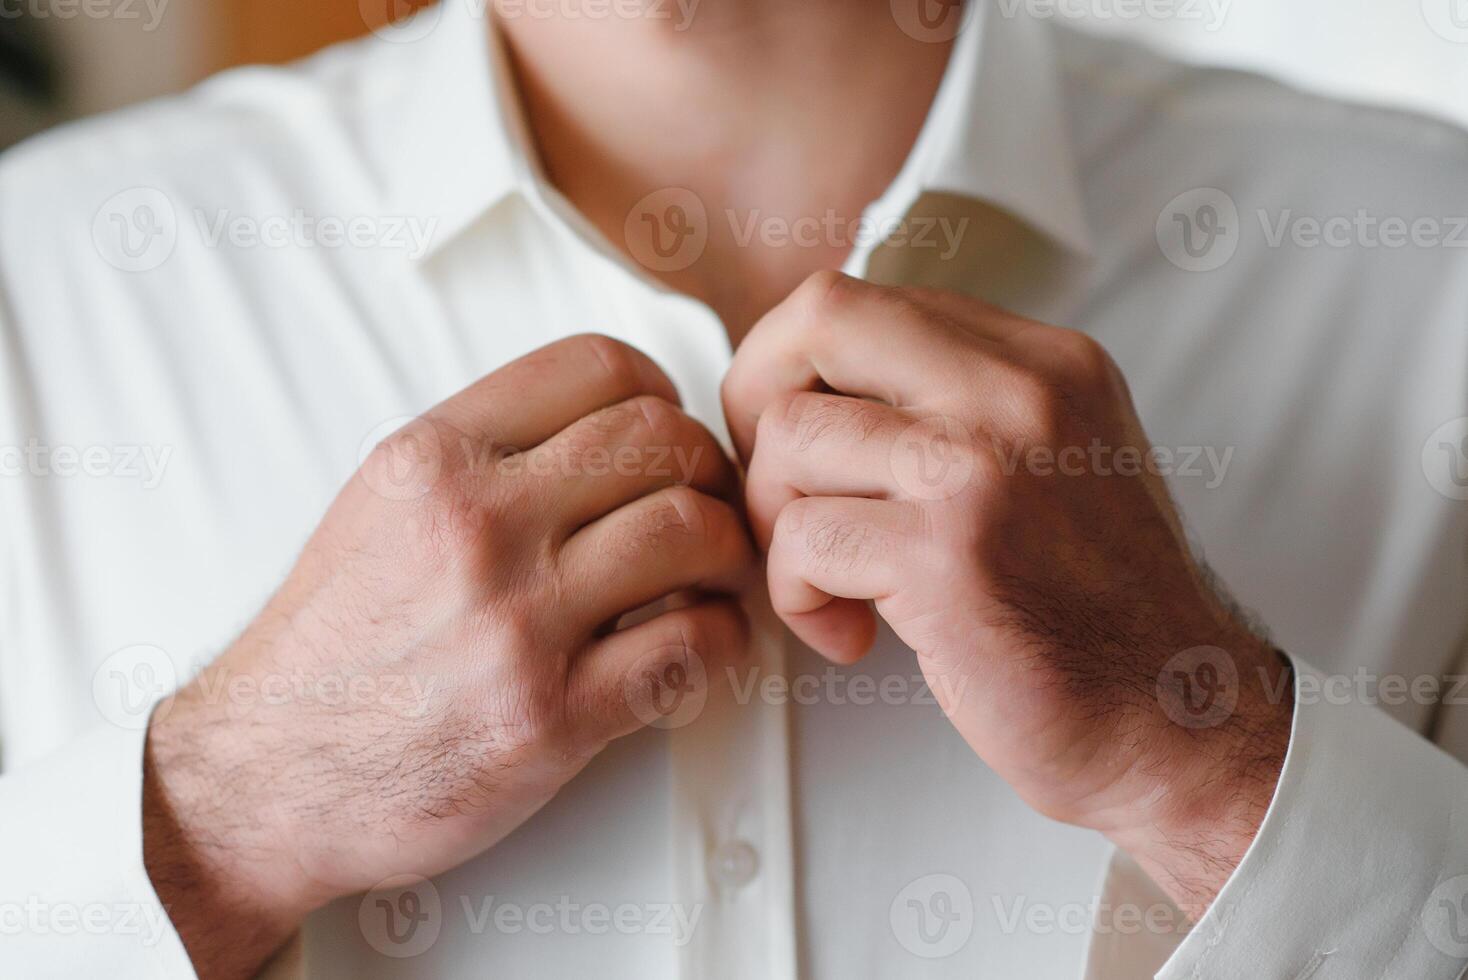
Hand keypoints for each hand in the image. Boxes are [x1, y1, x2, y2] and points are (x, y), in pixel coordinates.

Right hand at [144, 334, 754, 977]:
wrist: (268, 775)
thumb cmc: (332, 646)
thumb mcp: (380, 506)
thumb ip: (485, 453)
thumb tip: (602, 425)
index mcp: (434, 461)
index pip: (597, 366)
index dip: (660, 391)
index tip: (666, 430)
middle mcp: (476, 526)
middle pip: (661, 439)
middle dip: (706, 469)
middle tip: (705, 504)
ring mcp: (516, 622)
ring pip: (693, 531)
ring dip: (726, 551)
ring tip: (709, 576)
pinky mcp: (551, 716)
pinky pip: (692, 645)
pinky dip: (722, 637)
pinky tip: (701, 641)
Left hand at [722, 272, 1291, 918]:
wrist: (1177, 718)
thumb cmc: (1095, 610)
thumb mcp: (1053, 462)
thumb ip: (957, 408)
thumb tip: (821, 386)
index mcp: (1043, 360)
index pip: (866, 299)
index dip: (796, 365)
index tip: (800, 441)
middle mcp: (1018, 392)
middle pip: (820, 319)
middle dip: (756, 402)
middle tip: (777, 486)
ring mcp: (982, 466)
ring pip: (792, 438)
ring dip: (776, 522)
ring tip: (828, 582)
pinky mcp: (946, 554)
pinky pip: (801, 537)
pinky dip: (798, 595)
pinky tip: (849, 634)